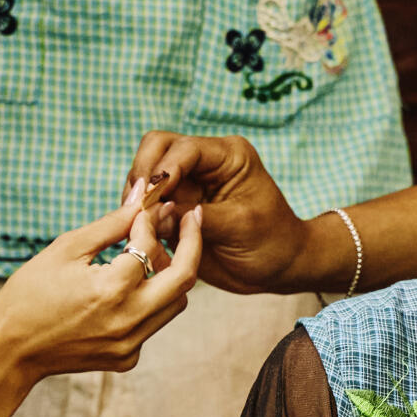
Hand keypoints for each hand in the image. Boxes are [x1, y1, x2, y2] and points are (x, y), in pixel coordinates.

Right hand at [0, 197, 202, 387]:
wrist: (10, 351)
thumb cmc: (29, 296)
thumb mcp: (66, 250)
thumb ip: (110, 225)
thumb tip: (140, 197)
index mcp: (111, 290)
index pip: (149, 246)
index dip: (147, 221)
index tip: (146, 206)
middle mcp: (128, 321)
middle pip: (184, 279)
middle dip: (191, 244)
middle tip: (189, 219)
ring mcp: (130, 344)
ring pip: (175, 303)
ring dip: (171, 274)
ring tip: (154, 251)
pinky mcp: (127, 358)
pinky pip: (154, 322)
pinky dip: (150, 299)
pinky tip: (130, 284)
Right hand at [122, 131, 327, 293]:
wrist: (279, 267)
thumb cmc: (272, 242)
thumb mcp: (240, 226)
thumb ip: (198, 217)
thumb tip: (156, 213)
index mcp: (228, 155)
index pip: (183, 148)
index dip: (163, 171)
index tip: (150, 198)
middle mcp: (204, 162)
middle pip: (156, 149)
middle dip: (143, 177)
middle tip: (138, 210)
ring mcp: (188, 182)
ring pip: (145, 174)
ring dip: (137, 198)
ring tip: (138, 226)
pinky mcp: (176, 205)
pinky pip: (146, 203)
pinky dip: (139, 216)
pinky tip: (141, 235)